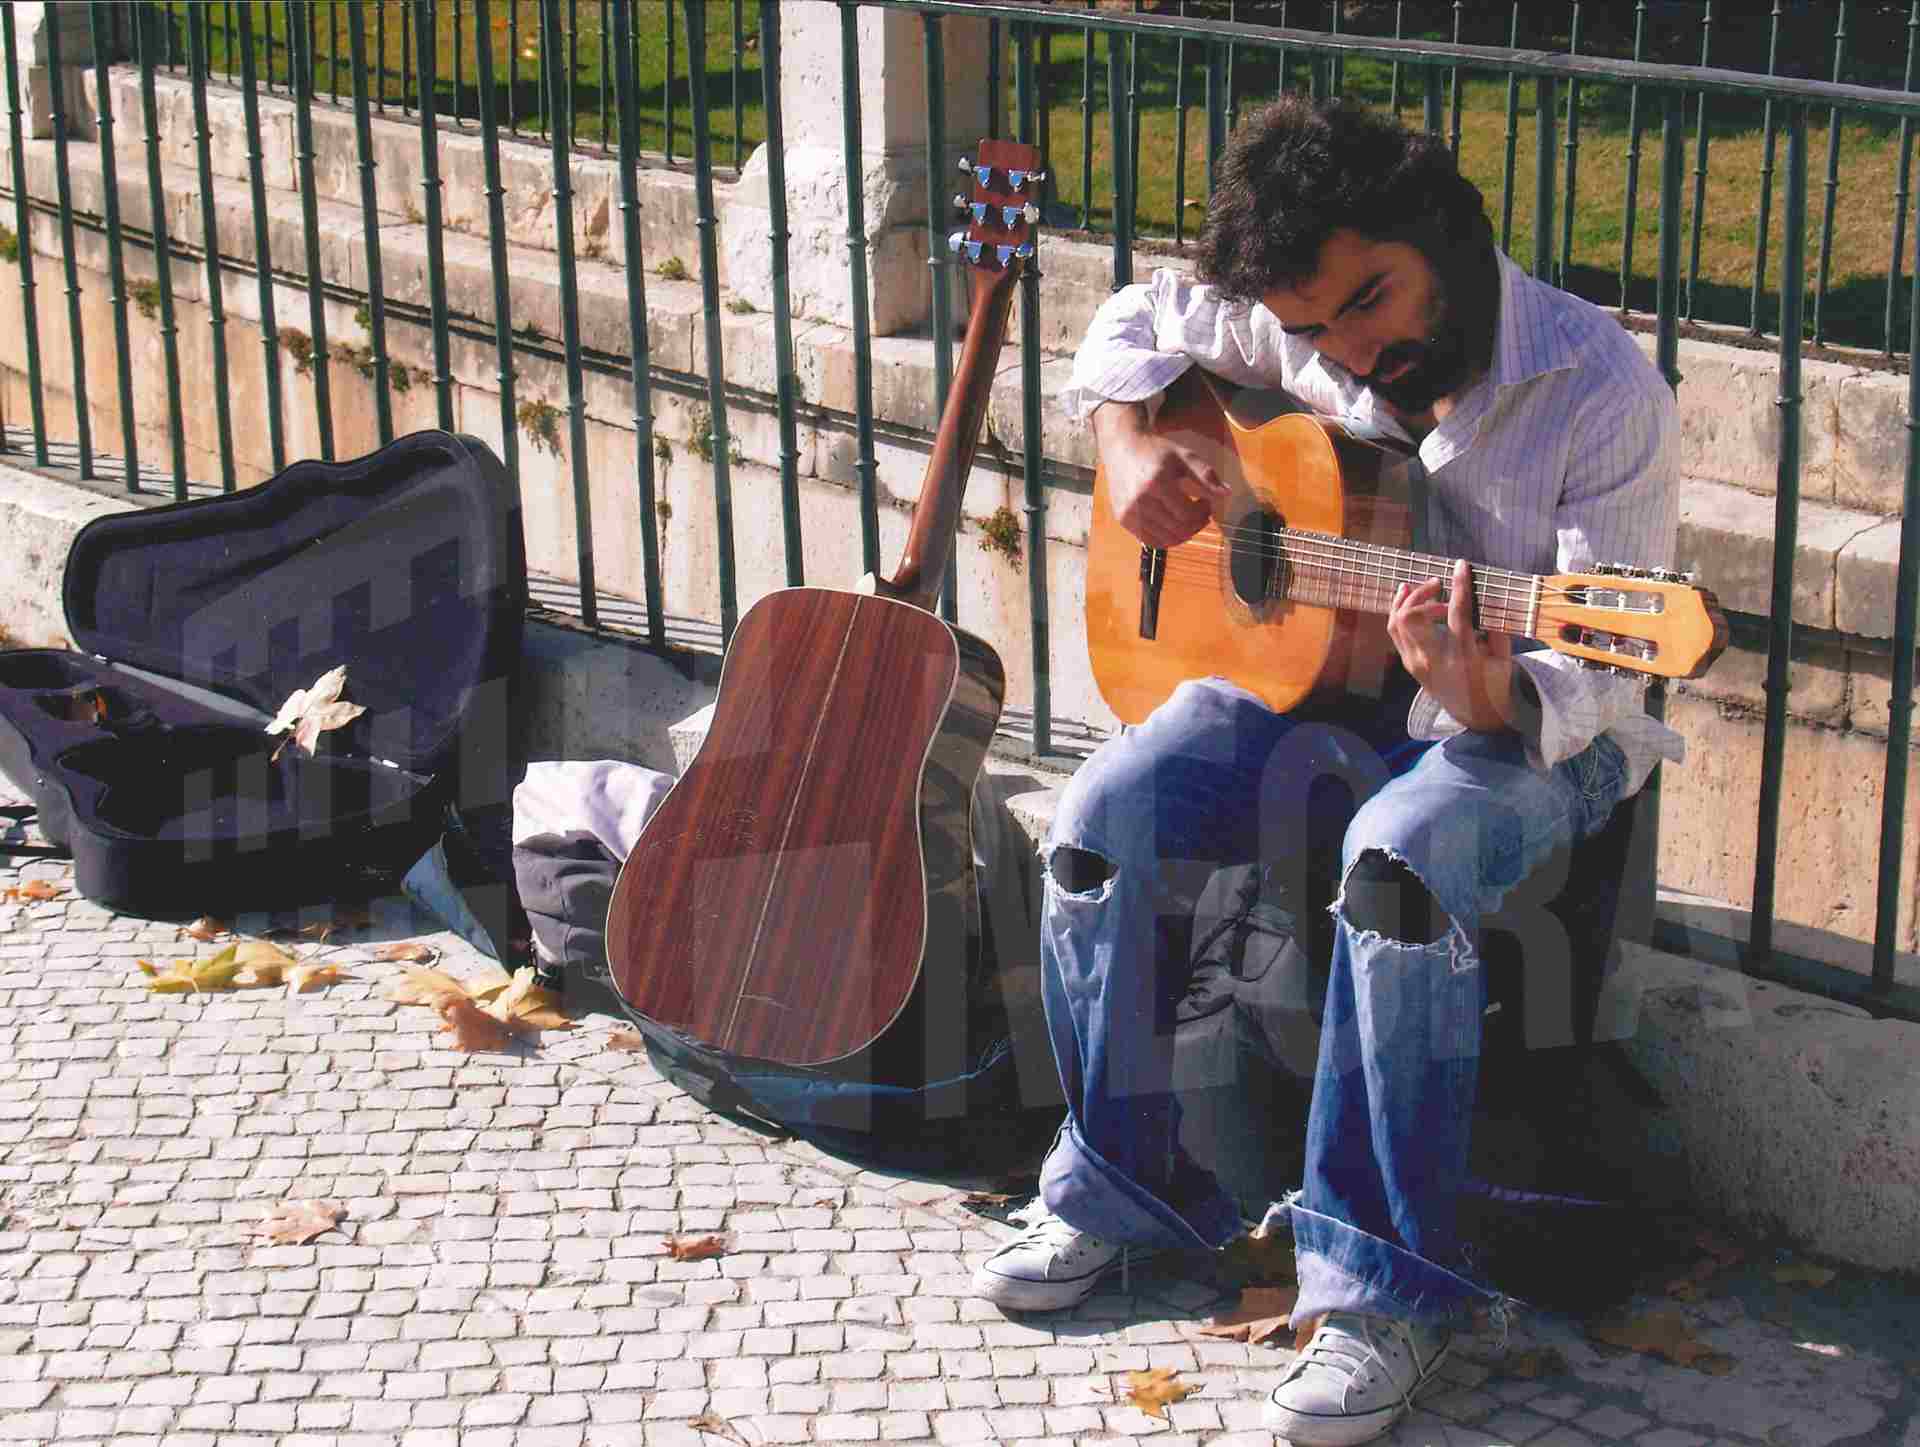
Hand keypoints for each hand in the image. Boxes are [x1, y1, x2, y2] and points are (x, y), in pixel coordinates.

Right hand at [1093, 400, 1230, 548]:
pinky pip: (1150, 541)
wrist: (1123, 448)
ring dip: (1184, 534)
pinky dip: (1167, 539)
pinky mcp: (1123, 519)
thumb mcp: (1184, 457)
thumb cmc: (1156, 451)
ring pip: (1165, 540)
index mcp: (1156, 483)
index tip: (1207, 502)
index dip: (1203, 513)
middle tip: (1201, 514)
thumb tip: (1227, 493)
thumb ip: (1206, 475)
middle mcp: (1140, 501)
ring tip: (1189, 520)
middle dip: (1196, 525)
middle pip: (1178, 529)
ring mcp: (1129, 512)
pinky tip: (1174, 525)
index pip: (1187, 514)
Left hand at [1387, 558, 1516, 733]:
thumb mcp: (1503, 655)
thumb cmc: (1494, 681)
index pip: (1457, 614)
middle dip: (1423, 592)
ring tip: (1427, 587)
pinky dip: (1399, 610)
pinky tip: (1408, 595)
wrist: (1475, 713)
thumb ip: (1495, 625)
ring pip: (1397, 623)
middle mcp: (1434, 660)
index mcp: (1463, 657)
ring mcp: (1416, 664)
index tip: (1461, 565)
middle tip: (1440, 583)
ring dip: (1409, 599)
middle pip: (1412, 617)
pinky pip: (1395, 632)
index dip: (1459, 585)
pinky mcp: (1408, 664)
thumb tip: (1485, 594)